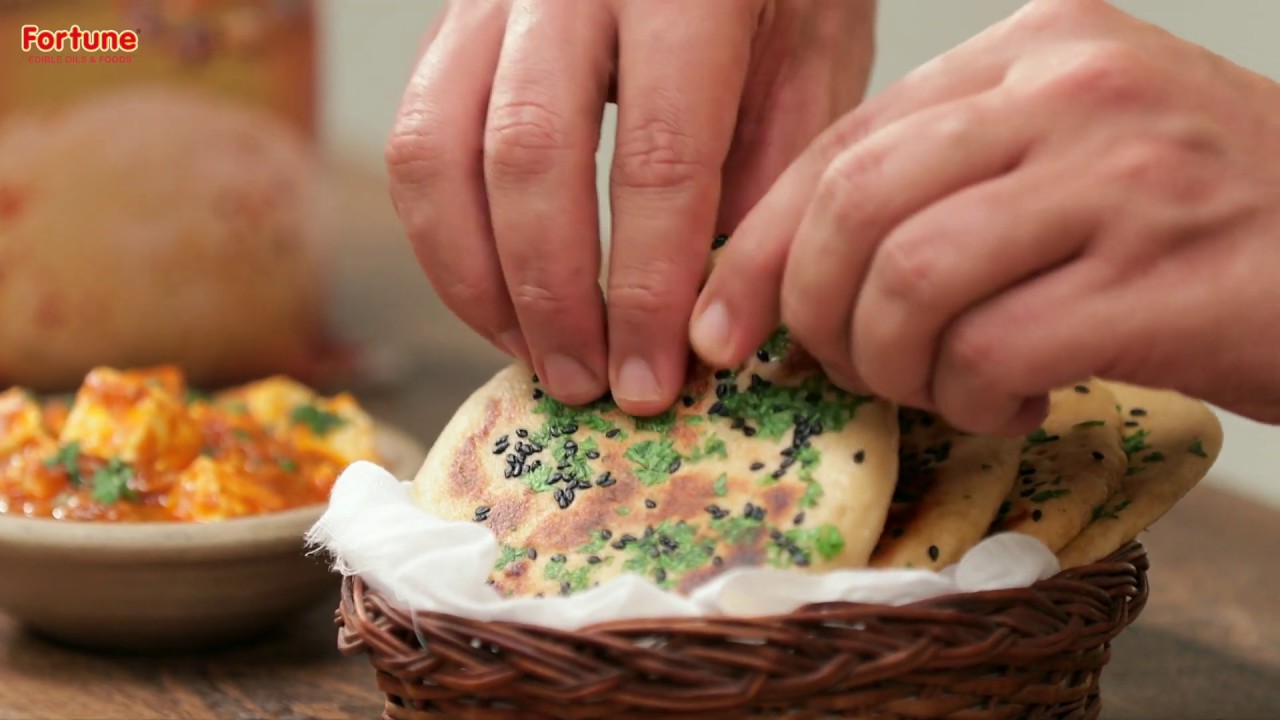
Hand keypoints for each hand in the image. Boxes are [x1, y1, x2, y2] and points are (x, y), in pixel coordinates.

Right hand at [387, 0, 874, 413]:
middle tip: (586, 387)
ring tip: (534, 358)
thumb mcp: (812, 53)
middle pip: (527, 155)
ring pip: (436, 151)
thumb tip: (711, 319)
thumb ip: (770, 173)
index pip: (658, 155)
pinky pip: (416, 142)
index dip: (648, 288)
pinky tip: (498, 300)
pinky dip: (445, 240)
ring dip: (477, 280)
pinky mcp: (452, 25)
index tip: (653, 379)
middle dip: (552, 297)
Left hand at [692, 0, 1279, 433]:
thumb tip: (794, 270)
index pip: (844, 144)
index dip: (762, 246)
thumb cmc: (1205, 217)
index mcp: (1036, 48)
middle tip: (842, 367)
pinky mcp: (1160, 279)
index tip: (725, 322)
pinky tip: (1014, 402)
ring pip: (908, 282)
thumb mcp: (1074, 152)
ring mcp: (1123, 178)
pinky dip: (974, 400)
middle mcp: (1074, 91)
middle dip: (815, 313)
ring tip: (944, 385)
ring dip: (895, 364)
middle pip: (854, 207)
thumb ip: (948, 181)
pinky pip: (992, 353)